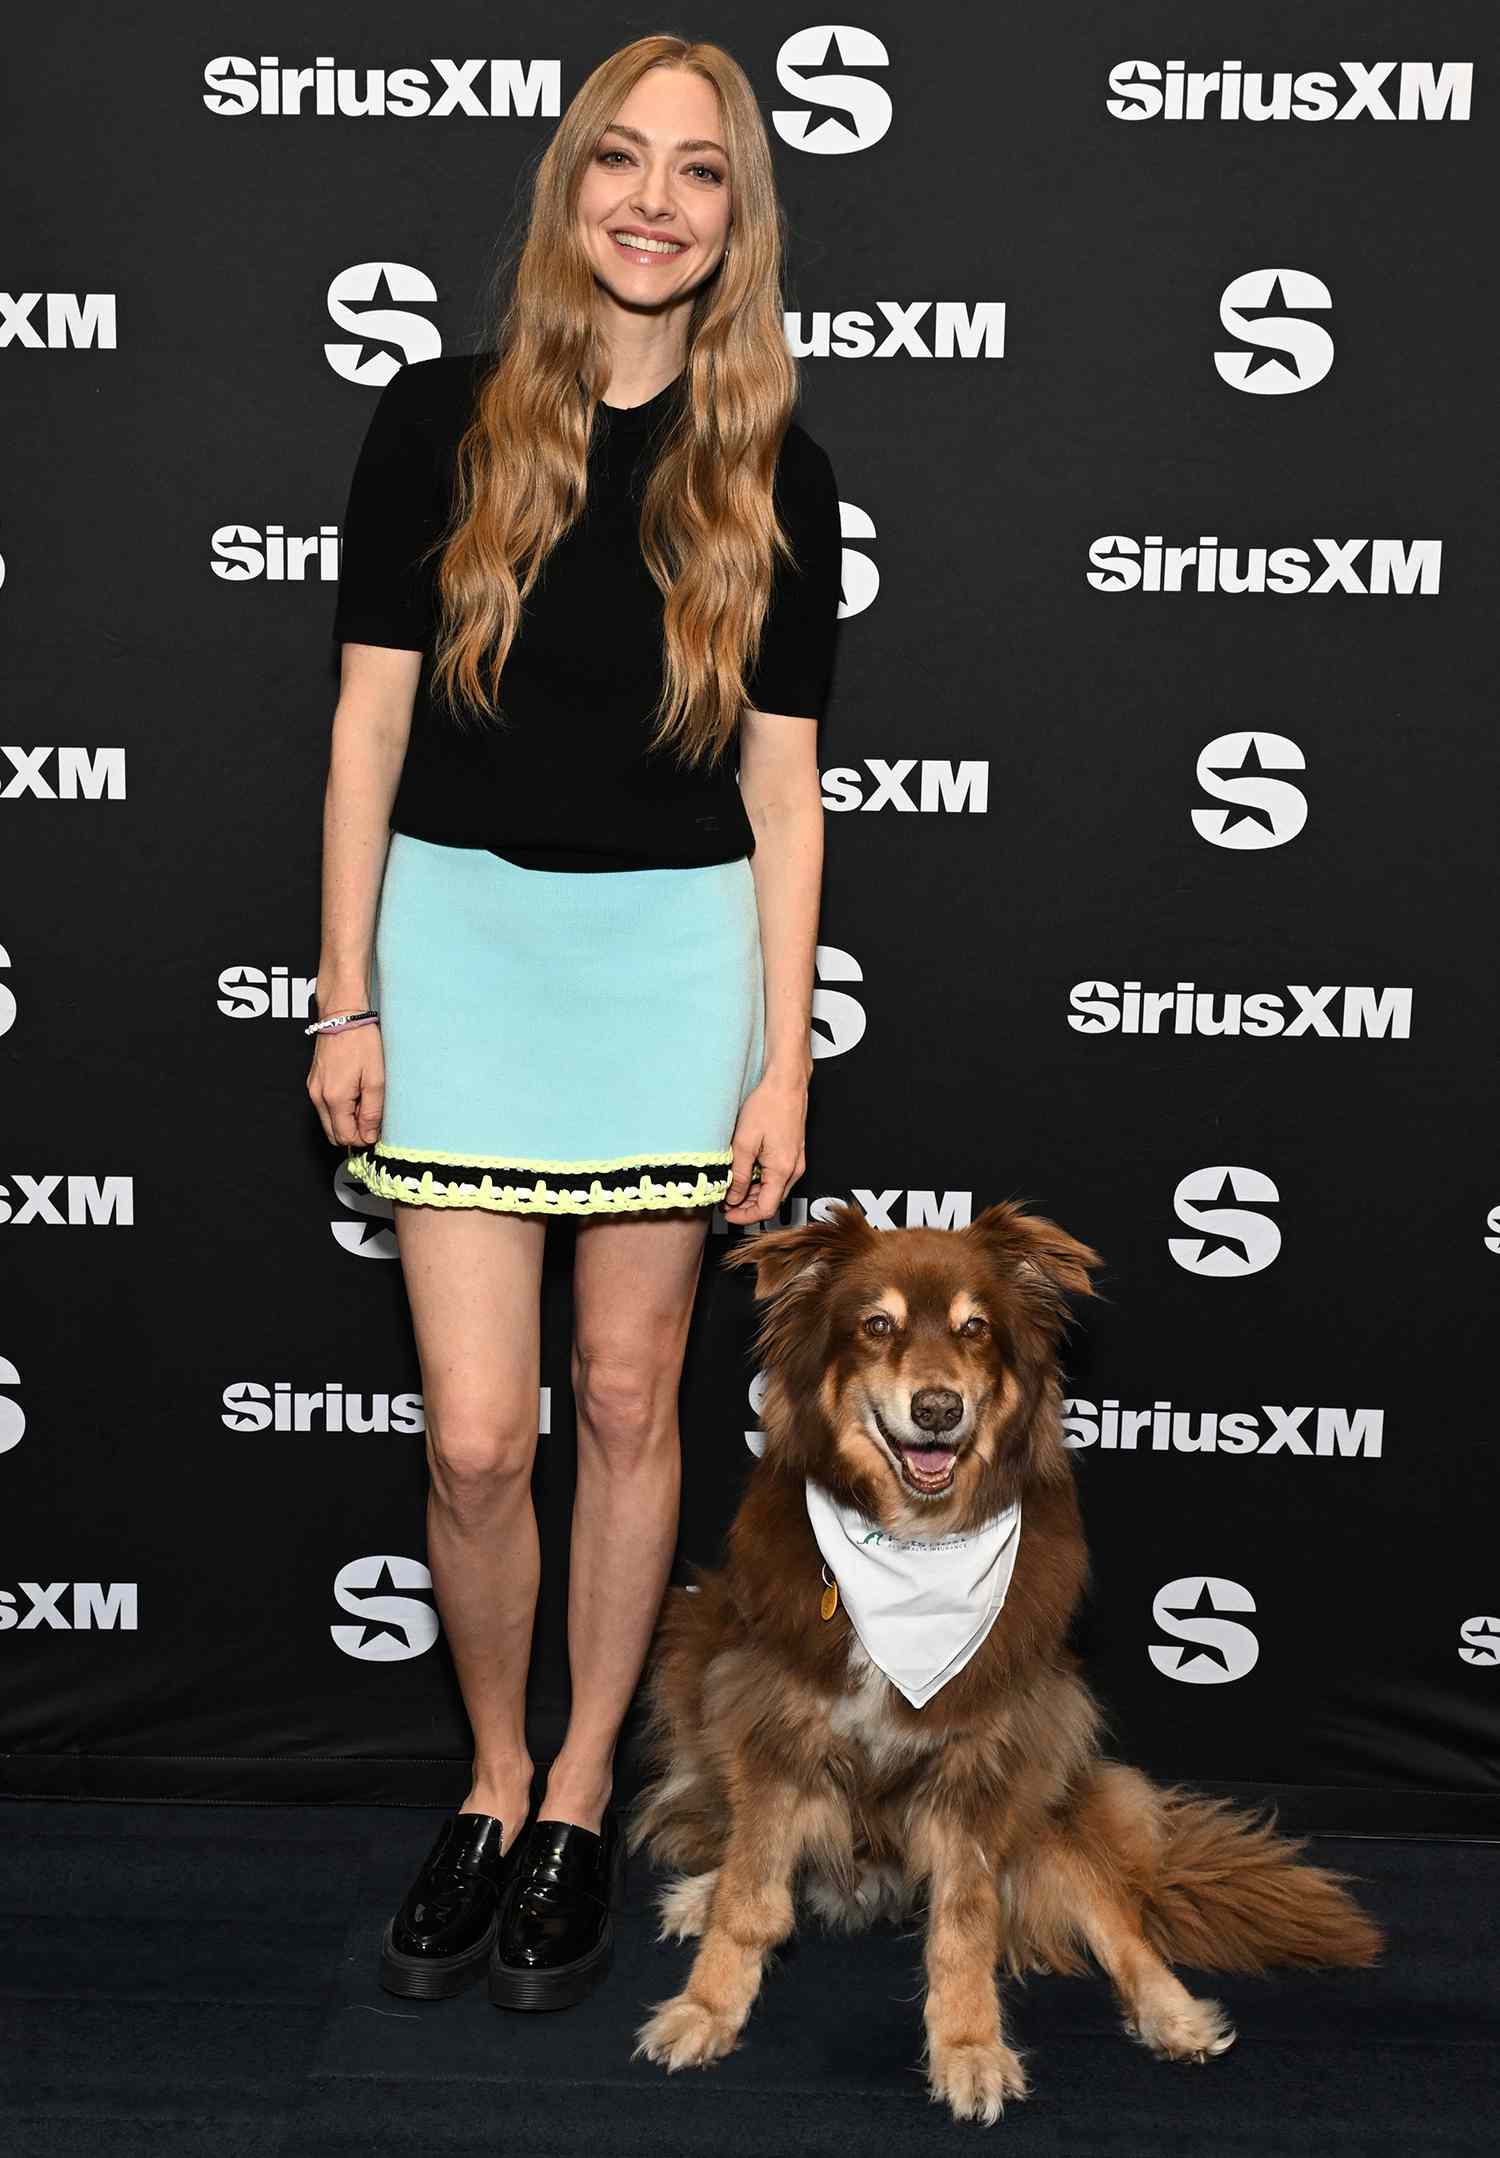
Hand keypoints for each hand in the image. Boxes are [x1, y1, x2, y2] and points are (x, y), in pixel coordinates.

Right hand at [306, 1024, 384, 1148]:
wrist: (342, 1015)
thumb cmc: (361, 1042)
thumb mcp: (376, 1079)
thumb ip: (371, 1112)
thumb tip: (368, 1136)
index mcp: (334, 1098)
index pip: (346, 1137)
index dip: (363, 1138)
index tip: (377, 1127)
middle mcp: (318, 1097)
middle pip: (334, 1134)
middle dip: (353, 1131)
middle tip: (372, 1115)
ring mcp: (313, 1089)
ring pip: (329, 1121)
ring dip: (347, 1119)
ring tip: (365, 1098)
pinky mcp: (314, 1081)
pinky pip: (326, 1106)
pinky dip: (340, 1107)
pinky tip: (355, 1091)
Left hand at [722, 1069, 807, 1223]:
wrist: (786, 1083)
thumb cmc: (769, 1105)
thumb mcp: (744, 1143)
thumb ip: (738, 1174)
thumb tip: (733, 1197)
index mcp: (783, 1170)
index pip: (765, 1209)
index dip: (744, 1216)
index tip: (727, 1213)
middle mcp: (794, 1169)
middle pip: (770, 1201)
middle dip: (746, 1206)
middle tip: (724, 1200)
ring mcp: (796, 1161)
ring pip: (773, 1189)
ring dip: (752, 1193)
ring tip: (731, 1185)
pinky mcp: (793, 1153)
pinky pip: (777, 1175)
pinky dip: (760, 1180)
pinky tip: (745, 1172)